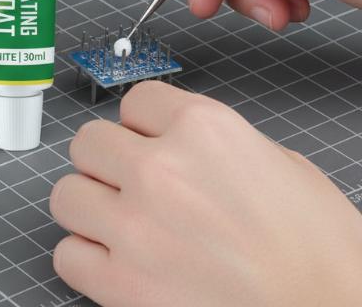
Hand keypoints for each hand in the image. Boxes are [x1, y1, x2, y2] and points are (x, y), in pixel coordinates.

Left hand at [51, 82, 361, 306]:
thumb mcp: (280, 165)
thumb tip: (174, 141)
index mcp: (205, 128)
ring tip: (120, 225)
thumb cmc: (323, 257)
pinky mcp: (123, 287)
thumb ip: (213, 143)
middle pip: (88, 141)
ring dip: (90, 207)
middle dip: (107, 161)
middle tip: (129, 184)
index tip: (149, 143)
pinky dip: (86, 260)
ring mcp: (136, 228)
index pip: (135, 101)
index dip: (143, 126)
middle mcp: (162, 168)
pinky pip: (67, 255)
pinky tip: (117, 264)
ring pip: (65, 193)